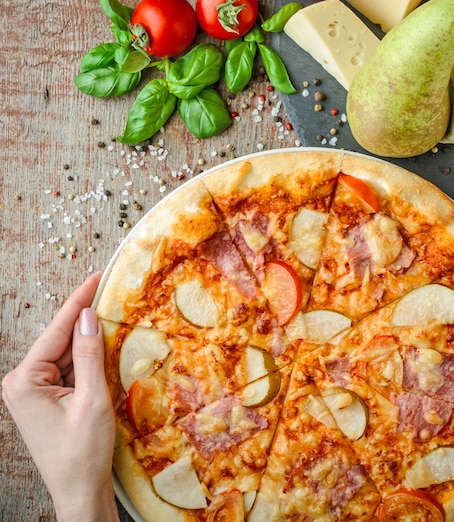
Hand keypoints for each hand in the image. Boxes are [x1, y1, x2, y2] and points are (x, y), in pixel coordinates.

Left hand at [2, 273, 119, 521]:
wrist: (80, 492)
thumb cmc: (83, 452)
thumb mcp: (91, 399)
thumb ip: (88, 354)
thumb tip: (88, 316)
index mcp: (24, 381)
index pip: (56, 331)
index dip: (78, 302)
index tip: (95, 278)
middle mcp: (23, 383)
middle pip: (60, 340)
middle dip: (85, 320)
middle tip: (110, 293)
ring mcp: (34, 392)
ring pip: (66, 354)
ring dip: (89, 340)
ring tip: (113, 316)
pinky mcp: (47, 399)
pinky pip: (69, 369)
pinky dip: (87, 358)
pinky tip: (105, 346)